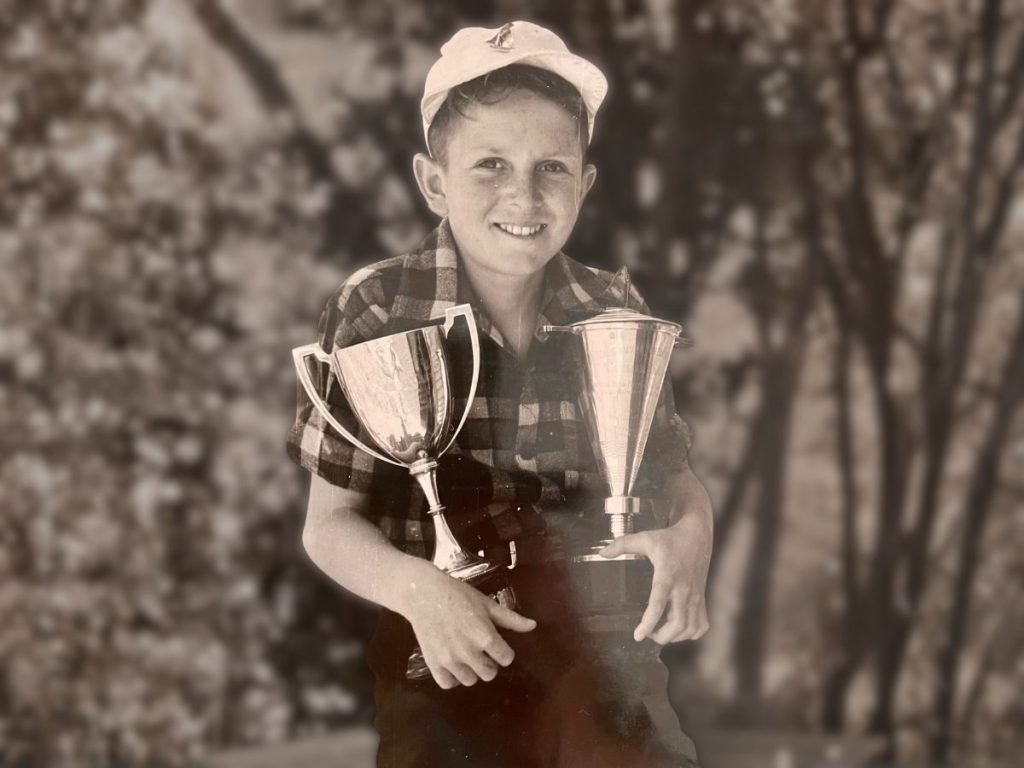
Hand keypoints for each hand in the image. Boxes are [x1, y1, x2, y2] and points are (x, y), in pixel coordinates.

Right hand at [401, 565, 535, 688]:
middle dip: (489, 662)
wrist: (424, 593)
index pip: (506, 659)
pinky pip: (448, 684)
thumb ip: (511, 619)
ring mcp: (449, 660)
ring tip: (466, 655)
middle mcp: (468, 652)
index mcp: (485, 636)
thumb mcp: (487, 604)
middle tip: (481, 649)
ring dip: (471, 670)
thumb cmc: (459, 595)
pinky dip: (452, 677)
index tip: (497, 644)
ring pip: (470, 680)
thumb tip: (533, 626)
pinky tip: (453, 663)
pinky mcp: (433, 664)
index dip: (504, 652)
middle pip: (489, 673)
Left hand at [600, 514, 710, 644]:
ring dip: (674, 637)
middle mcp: (683, 590)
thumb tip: (601, 554)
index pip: (658, 604)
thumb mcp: (645, 539)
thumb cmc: (669, 539)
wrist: (698, 536)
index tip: (638, 636)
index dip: (648, 622)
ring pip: (690, 628)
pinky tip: (678, 629)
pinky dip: (690, 633)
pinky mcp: (702, 599)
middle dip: (661, 636)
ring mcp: (695, 597)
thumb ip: (622, 545)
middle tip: (646, 634)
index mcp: (667, 576)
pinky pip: (701, 625)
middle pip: (677, 624)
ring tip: (659, 632)